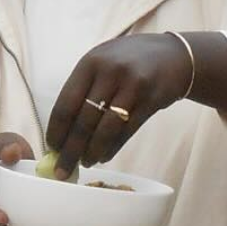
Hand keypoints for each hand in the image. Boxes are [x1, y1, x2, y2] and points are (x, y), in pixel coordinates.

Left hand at [47, 34, 192, 176]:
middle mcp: (110, 72)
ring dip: (92, 151)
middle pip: (83, 121)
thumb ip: (84, 88)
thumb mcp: (103, 63)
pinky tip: (104, 156)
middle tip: (62, 169)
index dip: (56, 131)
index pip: (65, 103)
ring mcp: (133, 86)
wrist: (175, 55)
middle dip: (70, 150)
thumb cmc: (130, 62)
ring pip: (105, 130)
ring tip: (85, 163)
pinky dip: (113, 148)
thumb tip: (62, 130)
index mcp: (91, 62)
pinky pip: (127, 132)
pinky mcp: (151, 100)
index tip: (51, 149)